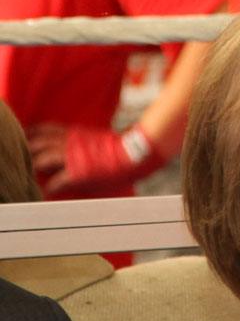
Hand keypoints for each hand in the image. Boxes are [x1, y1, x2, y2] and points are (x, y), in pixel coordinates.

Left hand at [28, 123, 165, 194]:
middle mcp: (69, 143)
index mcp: (74, 133)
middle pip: (37, 143)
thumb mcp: (99, 137)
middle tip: (22, 157)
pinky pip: (56, 182)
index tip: (25, 138)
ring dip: (35, 168)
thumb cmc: (123, 146)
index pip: (44, 130)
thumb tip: (80, 144)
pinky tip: (49, 191)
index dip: (31, 134)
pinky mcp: (77, 173)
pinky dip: (51, 187)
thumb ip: (85, 140)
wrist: (135, 153)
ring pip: (41, 161)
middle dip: (28, 150)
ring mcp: (71, 157)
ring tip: (31, 175)